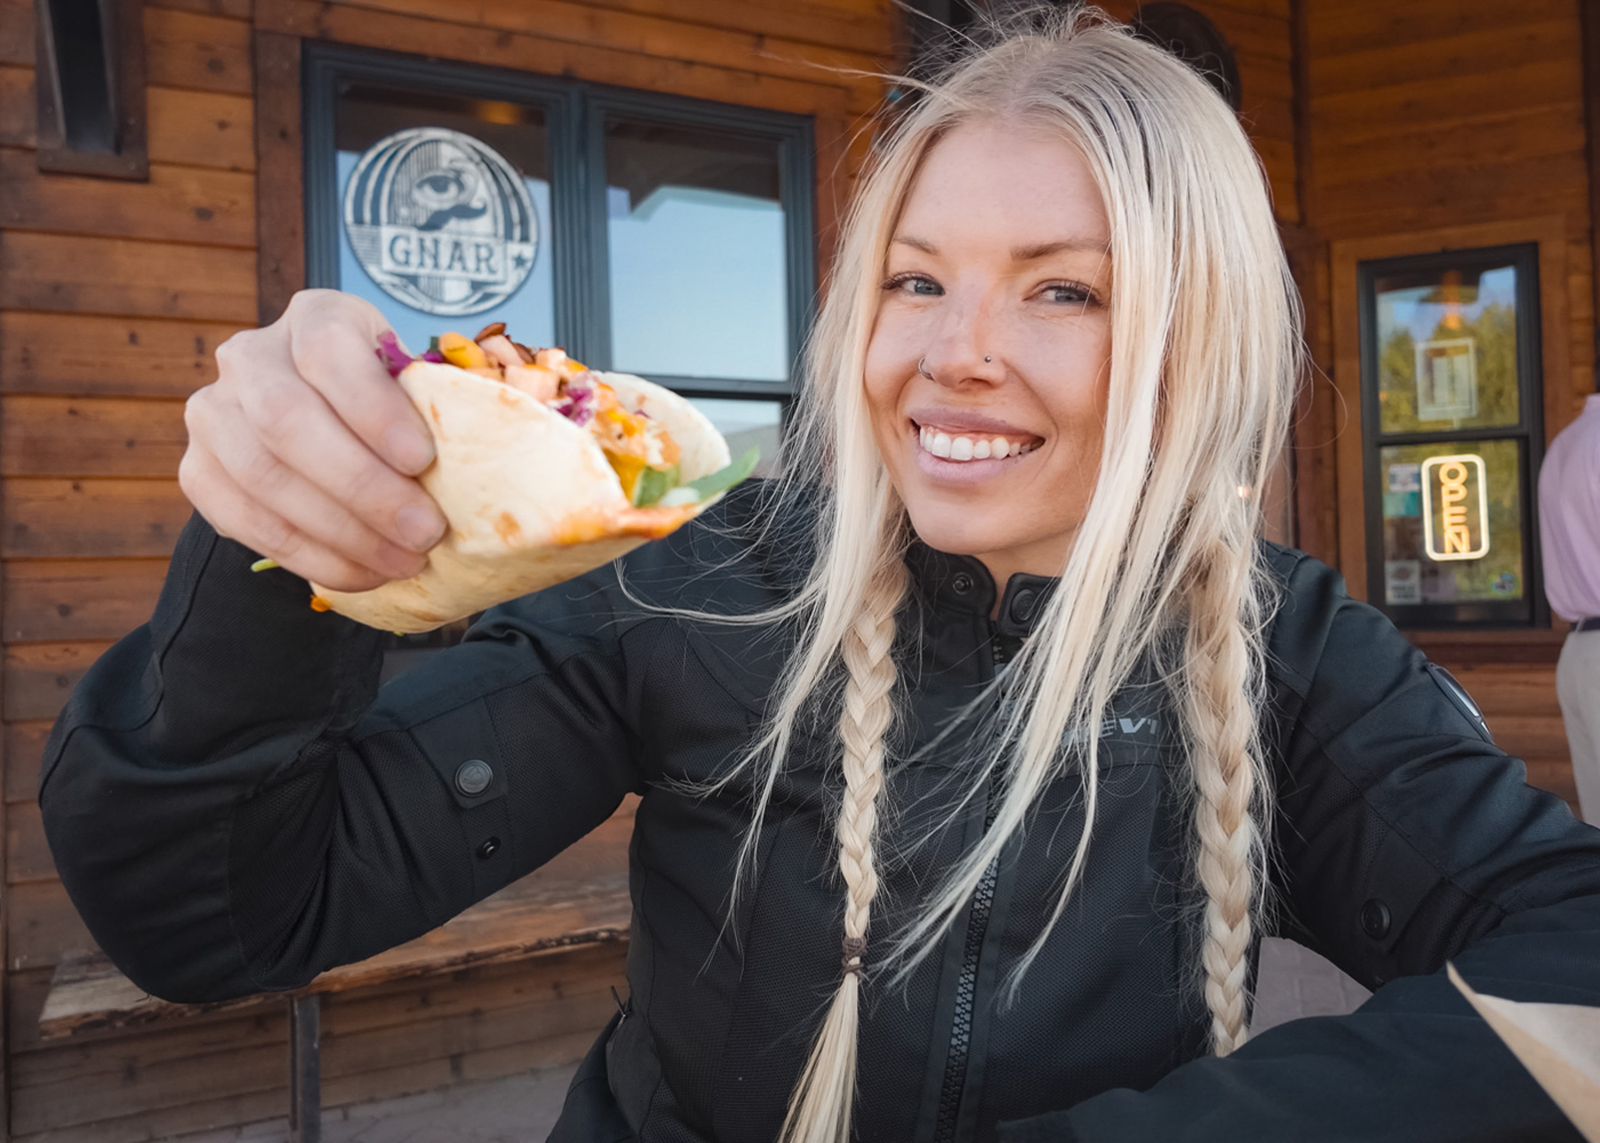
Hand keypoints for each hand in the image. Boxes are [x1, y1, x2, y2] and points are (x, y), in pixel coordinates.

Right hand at [180, 290, 446, 592]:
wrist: (329, 428)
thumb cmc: (396, 409)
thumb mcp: (422, 388)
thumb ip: (451, 406)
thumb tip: (521, 440)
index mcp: (315, 317)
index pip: (327, 350)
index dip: (372, 407)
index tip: (422, 460)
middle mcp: (251, 355)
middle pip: (286, 418)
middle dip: (361, 486)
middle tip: (424, 532)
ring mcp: (214, 412)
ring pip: (261, 473)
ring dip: (339, 531)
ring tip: (402, 562)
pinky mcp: (199, 470)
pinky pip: (242, 519)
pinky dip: (308, 555)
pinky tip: (362, 573)